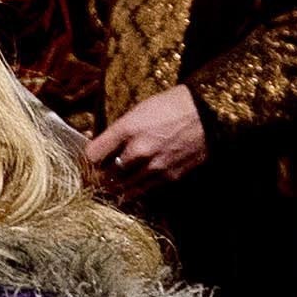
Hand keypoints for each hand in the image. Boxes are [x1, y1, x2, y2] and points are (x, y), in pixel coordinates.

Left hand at [84, 86, 208, 193]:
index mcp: (128, 128)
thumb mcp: (140, 109)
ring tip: (111, 188)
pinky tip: (132, 190)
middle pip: (107, 174)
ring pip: (125, 187)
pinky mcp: (170, 176)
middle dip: (99, 177)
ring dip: (116, 188)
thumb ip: (119, 128)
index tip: (90, 159)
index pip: (94, 154)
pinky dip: (135, 192)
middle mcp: (139, 149)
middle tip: (96, 178)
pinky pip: (145, 190)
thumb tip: (96, 140)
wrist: (208, 113)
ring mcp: (155, 166)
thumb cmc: (172, 105)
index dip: (88, 158)